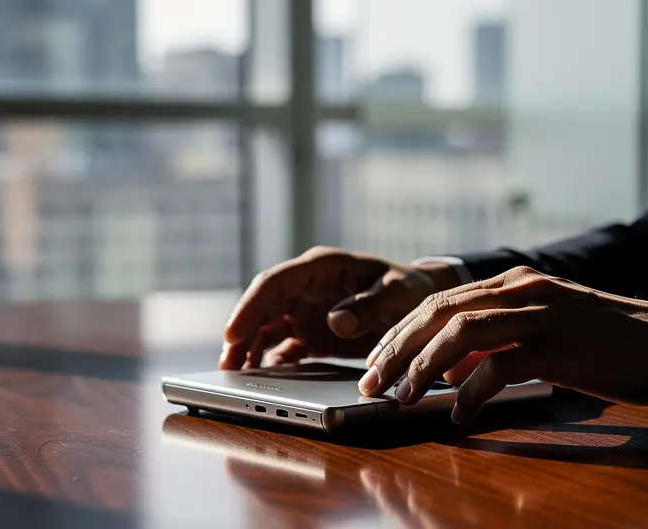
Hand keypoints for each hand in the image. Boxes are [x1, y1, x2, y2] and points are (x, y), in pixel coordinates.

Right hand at [220, 247, 461, 368]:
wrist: (422, 300)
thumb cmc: (410, 289)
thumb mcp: (398, 293)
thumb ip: (369, 305)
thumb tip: (336, 321)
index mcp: (322, 267)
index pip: (274, 283)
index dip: (250, 307)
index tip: (233, 332)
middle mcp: (306, 288)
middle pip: (262, 308)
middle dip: (241, 334)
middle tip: (226, 366)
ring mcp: (305, 311)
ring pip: (265, 329)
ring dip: (248, 350)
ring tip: (233, 377)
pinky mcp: (310, 335)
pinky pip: (281, 348)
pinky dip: (268, 363)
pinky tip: (258, 381)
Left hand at [357, 266, 647, 422]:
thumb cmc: (608, 341)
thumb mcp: (544, 333)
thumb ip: (496, 343)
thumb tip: (448, 370)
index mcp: (513, 284)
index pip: (437, 301)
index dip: (399, 332)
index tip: (374, 362)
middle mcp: (521, 290)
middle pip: (437, 313)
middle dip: (396, 350)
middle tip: (371, 383)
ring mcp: (540, 314)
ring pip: (460, 334)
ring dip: (423, 369)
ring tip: (403, 399)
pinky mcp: (560, 345)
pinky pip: (501, 366)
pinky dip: (472, 393)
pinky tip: (460, 416)